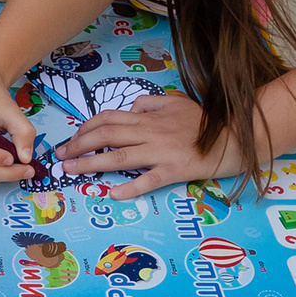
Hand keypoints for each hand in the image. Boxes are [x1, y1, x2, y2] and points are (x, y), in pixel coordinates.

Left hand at [53, 91, 243, 197]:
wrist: (235, 136)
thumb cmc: (206, 122)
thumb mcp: (176, 103)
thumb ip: (151, 104)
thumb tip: (131, 108)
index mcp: (148, 117)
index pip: (108, 119)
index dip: (85, 129)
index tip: (72, 140)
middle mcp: (150, 132)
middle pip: (106, 136)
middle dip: (78, 146)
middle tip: (60, 158)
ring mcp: (161, 152)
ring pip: (119, 156)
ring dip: (91, 164)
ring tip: (71, 171)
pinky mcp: (175, 170)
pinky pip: (149, 179)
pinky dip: (130, 187)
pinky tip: (114, 193)